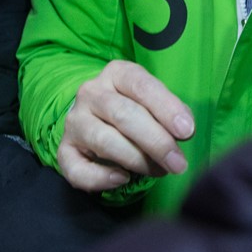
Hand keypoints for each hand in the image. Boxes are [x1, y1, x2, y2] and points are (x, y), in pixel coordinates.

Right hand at [58, 60, 194, 191]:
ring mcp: (75, 121)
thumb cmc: (134, 106)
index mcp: (116, 73)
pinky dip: (101, 178)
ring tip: (159, 171)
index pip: (141, 85)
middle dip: (156, 141)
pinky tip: (122, 178)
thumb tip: (184, 130)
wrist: (95, 116)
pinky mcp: (64, 150)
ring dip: (136, 160)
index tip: (187, 131)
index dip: (166, 108)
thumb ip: (169, 110)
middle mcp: (91, 92)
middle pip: (124, 114)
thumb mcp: (152, 99)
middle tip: (178, 162)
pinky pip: (78, 169)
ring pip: (105, 141)